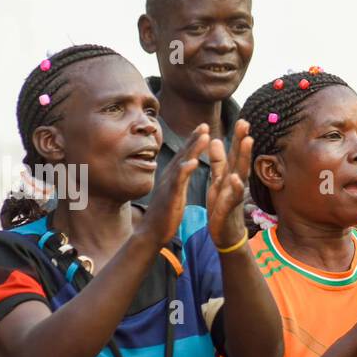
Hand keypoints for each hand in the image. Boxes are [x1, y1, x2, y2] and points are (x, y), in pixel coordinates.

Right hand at [138, 124, 205, 247]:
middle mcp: (170, 177)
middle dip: (194, 138)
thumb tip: (182, 170)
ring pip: (182, 163)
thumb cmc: (164, 214)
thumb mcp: (173, 192)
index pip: (184, 155)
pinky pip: (178, 181)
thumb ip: (178, 180)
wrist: (151, 233)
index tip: (203, 127)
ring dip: (193, 148)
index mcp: (173, 176)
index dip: (193, 141)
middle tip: (204, 124)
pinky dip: (185, 170)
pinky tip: (194, 162)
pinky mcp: (170, 196)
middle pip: (183, 153)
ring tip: (204, 136)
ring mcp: (169, 185)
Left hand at [207, 119, 254, 251]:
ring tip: (247, 142)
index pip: (236, 154)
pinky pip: (232, 197)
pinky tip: (234, 178)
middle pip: (240, 159)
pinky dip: (234, 188)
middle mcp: (235, 183)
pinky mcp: (228, 208)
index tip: (243, 120)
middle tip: (246, 124)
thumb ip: (218, 162)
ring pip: (240, 174)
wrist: (224, 233)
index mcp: (230, 175)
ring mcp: (233, 195)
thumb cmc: (222, 206)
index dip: (238, 138)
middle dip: (243, 142)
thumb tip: (213, 139)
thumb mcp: (218, 180)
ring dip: (244, 158)